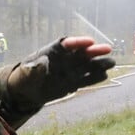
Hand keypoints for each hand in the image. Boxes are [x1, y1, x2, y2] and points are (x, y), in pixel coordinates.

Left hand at [0, 36, 114, 112]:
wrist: (25, 93)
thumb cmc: (22, 79)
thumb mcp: (24, 75)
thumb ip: (33, 69)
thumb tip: (42, 63)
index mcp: (51, 52)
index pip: (66, 45)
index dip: (78, 42)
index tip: (90, 42)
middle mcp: (63, 60)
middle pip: (81, 53)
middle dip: (94, 51)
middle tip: (107, 49)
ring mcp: (69, 71)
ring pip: (87, 66)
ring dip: (98, 63)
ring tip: (112, 62)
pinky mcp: (72, 82)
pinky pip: (86, 79)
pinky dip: (95, 78)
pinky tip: (105, 75)